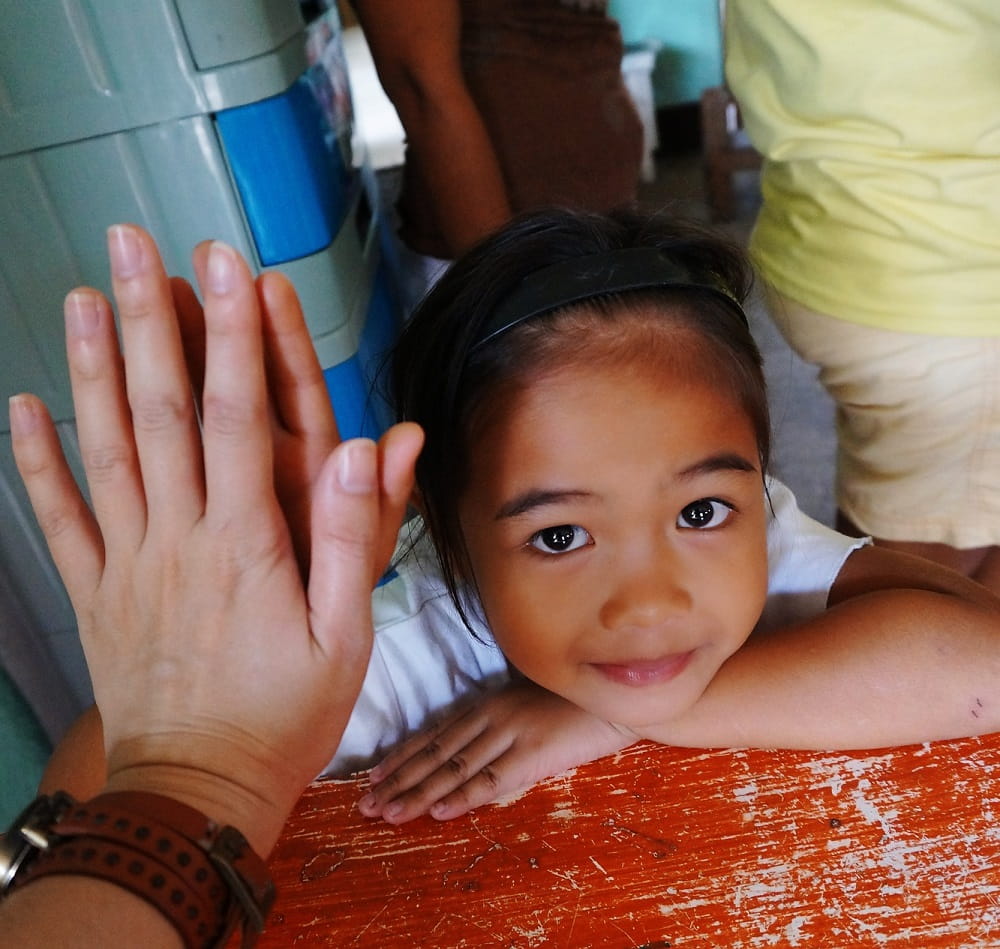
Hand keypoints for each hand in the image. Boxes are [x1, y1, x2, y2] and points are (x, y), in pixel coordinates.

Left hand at [9, 224, 422, 852]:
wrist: (201, 790)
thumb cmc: (285, 714)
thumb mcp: (347, 634)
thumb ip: (351, 538)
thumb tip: (365, 452)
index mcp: (247, 542)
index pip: (240, 415)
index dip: (234, 335)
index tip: (224, 268)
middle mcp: (180, 536)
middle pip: (163, 410)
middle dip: (151, 319)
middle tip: (133, 247)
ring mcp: (129, 561)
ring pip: (105, 447)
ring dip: (91, 367)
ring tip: (81, 296)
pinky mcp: (96, 592)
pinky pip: (59, 518)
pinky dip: (36, 461)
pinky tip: (22, 408)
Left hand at [358, 680, 633, 823]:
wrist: (613, 699)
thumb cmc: (568, 703)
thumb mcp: (521, 706)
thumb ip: (491, 725)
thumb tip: (460, 754)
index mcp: (486, 703)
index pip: (433, 734)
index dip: (402, 756)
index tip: (374, 777)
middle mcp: (490, 716)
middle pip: (435, 753)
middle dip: (399, 779)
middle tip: (367, 804)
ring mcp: (509, 734)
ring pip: (454, 768)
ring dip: (419, 792)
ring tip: (390, 812)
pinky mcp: (532, 754)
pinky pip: (491, 779)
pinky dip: (463, 796)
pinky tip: (439, 810)